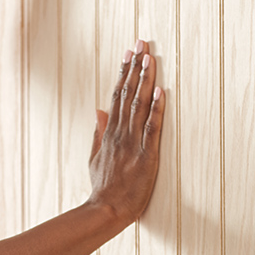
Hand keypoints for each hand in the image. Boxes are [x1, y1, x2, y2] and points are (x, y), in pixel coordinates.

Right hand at [87, 39, 165, 223]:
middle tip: (142, 44)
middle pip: (128, 94)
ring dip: (146, 81)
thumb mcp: (94, 157)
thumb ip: (97, 133)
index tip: (128, 53)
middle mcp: (119, 134)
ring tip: (151, 58)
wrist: (106, 210)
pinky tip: (160, 92)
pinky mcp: (146, 156)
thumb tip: (98, 110)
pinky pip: (152, 129)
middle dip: (136, 68)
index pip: (117, 96)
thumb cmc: (103, 188)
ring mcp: (132, 144)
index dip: (124, 73)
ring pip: (139, 106)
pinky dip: (156, 110)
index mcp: (109, 134)